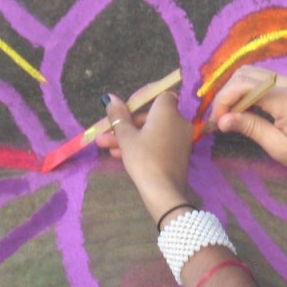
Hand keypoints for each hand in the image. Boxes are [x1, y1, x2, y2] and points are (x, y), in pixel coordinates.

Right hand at [98, 91, 193, 223]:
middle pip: (151, 116)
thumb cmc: (144, 158)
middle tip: (106, 134)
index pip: (160, 95)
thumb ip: (118, 115)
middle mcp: (179, 122)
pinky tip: (120, 155)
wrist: (164, 191)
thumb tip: (110, 97)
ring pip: (152, 132)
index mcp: (168, 111)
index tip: (125, 109)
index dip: (142, 99)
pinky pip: (159, 144)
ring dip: (129, 138)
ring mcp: (181, 139)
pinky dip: (142, 146)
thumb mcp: (126, 136)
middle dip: (126, 124)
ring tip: (105, 147)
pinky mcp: (179, 154)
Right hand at [211, 65, 286, 175]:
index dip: (223, 101)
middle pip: (244, 74)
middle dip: (226, 94)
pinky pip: (265, 80)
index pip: (241, 86)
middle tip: (221, 119)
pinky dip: (250, 90)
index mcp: (284, 98)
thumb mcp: (280, 148)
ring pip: (253, 73)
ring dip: (237, 90)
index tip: (217, 123)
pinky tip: (248, 110)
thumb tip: (223, 120)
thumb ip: (252, 129)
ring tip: (232, 115)